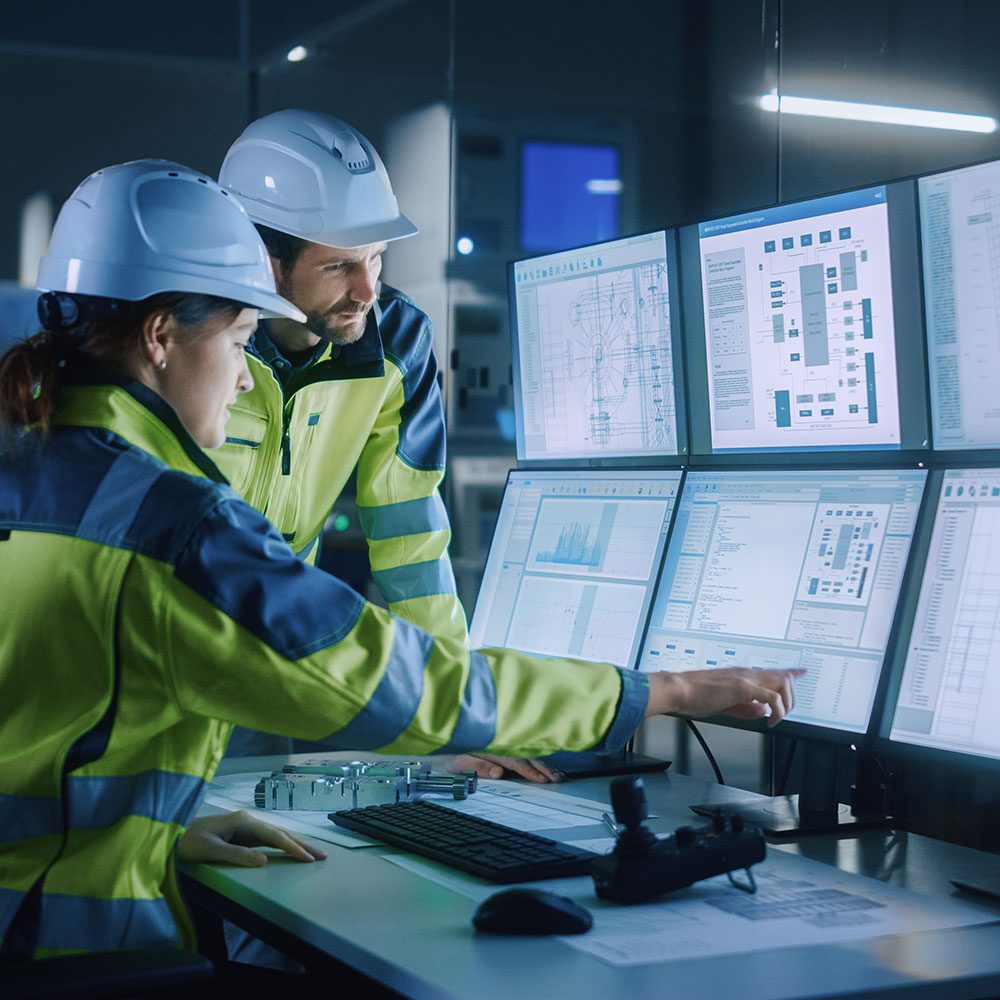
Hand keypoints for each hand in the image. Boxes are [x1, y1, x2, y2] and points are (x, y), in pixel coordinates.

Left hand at [177, 810, 327, 866]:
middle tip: (322, 856)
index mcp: (243, 821)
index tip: (307, 858)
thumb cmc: (187, 841)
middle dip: (302, 845)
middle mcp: (248, 821)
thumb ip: (237, 855)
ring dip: (295, 845)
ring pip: (276, 836)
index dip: (292, 847)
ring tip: (312, 855)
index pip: (274, 836)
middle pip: (280, 833)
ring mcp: (245, 827)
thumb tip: (265, 860)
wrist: (171, 833)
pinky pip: (267, 841)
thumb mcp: (210, 850)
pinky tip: (290, 851)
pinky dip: (282, 846)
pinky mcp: (242, 834)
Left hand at [441, 753, 563, 782]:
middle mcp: (502, 746)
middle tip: (559, 780)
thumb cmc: (450, 757)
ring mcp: (504, 747)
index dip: (531, 771)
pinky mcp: (504, 749)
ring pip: (530, 754)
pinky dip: (539, 761)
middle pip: (528, 756)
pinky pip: (525, 754)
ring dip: (545, 765)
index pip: (517, 761)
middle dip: (545, 768)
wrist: (442, 747)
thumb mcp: (459, 763)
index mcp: (493, 749)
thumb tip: (499, 773)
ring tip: (559, 776)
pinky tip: (547, 768)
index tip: (544, 780)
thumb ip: (479, 766)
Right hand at [647, 667, 805, 727]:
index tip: (802, 672)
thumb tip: (762, 711)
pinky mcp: (742, 687)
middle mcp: (746, 673)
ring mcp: (745, 678)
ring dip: (786, 703)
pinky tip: (769, 721)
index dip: (791, 672)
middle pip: (784, 676)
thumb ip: (745, 707)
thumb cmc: (693, 695)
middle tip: (784, 714)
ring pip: (783, 683)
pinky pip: (772, 697)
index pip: (772, 670)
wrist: (678, 689)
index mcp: (741, 674)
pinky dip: (777, 711)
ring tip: (777, 718)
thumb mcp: (724, 703)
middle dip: (791, 697)